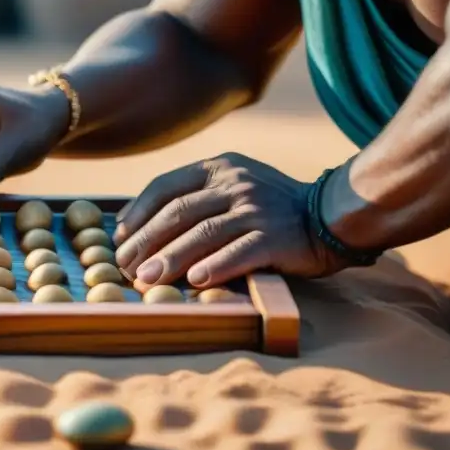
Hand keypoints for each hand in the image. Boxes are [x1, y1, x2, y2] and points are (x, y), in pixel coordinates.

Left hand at [114, 152, 345, 288]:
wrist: (329, 215)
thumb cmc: (269, 208)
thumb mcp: (232, 187)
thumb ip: (194, 199)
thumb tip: (136, 226)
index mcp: (217, 168)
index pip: (166, 186)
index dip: (138, 213)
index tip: (119, 237)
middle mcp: (234, 183)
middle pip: (178, 212)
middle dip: (146, 241)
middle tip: (125, 265)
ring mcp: (256, 209)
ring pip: (202, 234)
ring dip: (170, 259)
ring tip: (146, 280)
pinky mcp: (275, 236)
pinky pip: (238, 252)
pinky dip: (214, 266)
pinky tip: (194, 281)